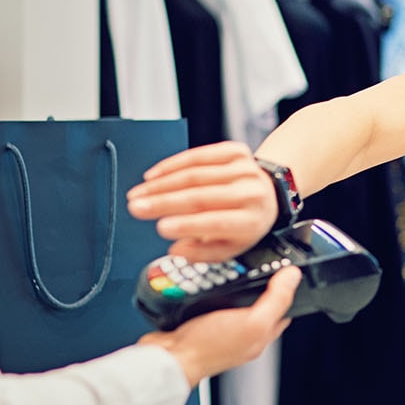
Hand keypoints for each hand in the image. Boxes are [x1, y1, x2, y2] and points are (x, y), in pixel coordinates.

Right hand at [127, 142, 279, 262]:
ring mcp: (244, 168)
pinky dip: (171, 166)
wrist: (268, 191)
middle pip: (201, 196)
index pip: (217, 222)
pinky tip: (153, 176)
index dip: (187, 225)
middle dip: (163, 202)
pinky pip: (197, 155)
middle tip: (136, 208)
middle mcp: (251, 192)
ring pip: (194, 174)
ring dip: (160, 184)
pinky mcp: (235, 151)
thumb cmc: (245, 222)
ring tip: (138, 194)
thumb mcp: (231, 247)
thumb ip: (204, 253)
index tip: (161, 227)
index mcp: (252, 221)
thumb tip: (177, 250)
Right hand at [138, 267, 298, 386]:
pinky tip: (202, 277)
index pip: (282, 307)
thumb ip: (275, 300)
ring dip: (227, 279)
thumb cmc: (209, 348)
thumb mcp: (252, 322)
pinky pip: (206, 296)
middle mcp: (241, 331)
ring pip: (230, 295)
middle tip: (250, 262)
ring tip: (224, 265)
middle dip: (254, 279)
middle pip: (256, 299)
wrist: (169, 357)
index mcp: (260, 334)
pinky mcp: (197, 319)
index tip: (282, 266)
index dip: (286, 286)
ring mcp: (219, 325)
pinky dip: (205, 285)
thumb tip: (293, 277)